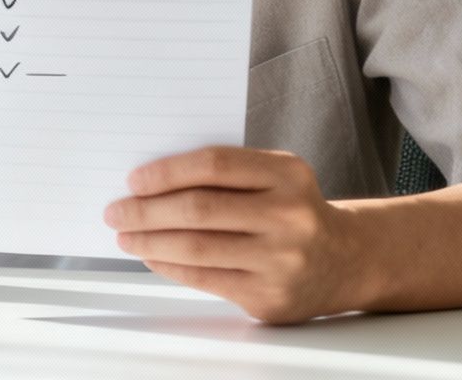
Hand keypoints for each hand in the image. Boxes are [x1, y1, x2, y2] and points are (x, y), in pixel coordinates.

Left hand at [105, 146, 365, 324]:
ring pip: (197, 247)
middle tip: (116, 210)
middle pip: (200, 209)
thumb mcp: (276, 177)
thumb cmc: (292, 210)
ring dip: (149, 240)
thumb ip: (226, 173)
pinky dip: (168, 265)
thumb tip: (150, 182)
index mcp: (288, 174)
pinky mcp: (269, 296)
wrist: (345, 260)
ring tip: (125, 235)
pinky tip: (151, 255)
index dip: (167, 171)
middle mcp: (289, 216)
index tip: (133, 179)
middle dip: (146, 210)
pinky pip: (204, 278)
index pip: (214, 165)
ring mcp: (281, 260)